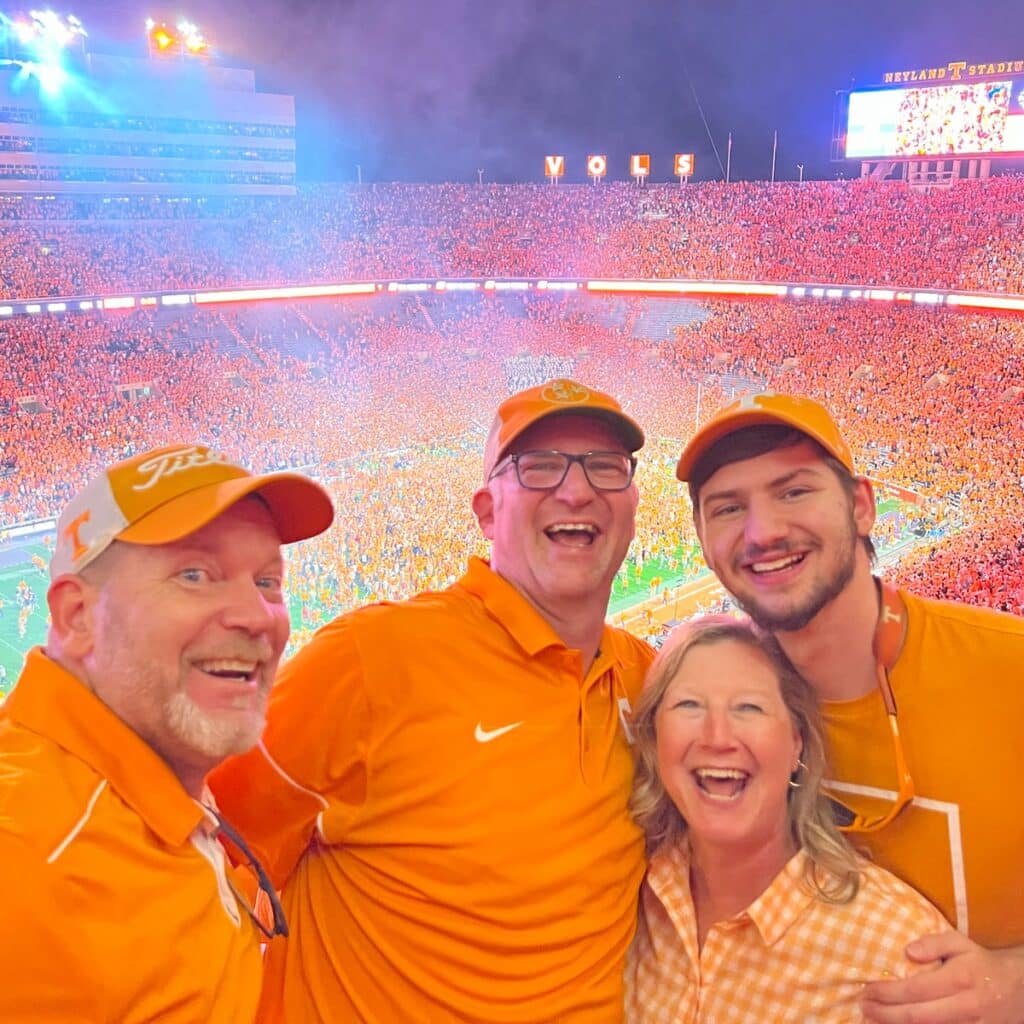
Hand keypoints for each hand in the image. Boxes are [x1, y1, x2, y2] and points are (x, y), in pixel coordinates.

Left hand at [861, 932, 1023, 1022]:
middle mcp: (965, 1007)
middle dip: (885, 1013)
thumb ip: (933, 943)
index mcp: (959, 979)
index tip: (866, 989)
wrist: (1019, 989)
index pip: (914, 990)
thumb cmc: (981, 963)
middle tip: (863, 1007)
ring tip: (873, 1020)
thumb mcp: (959, 942)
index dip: (887, 993)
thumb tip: (908, 951)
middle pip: (917, 1016)